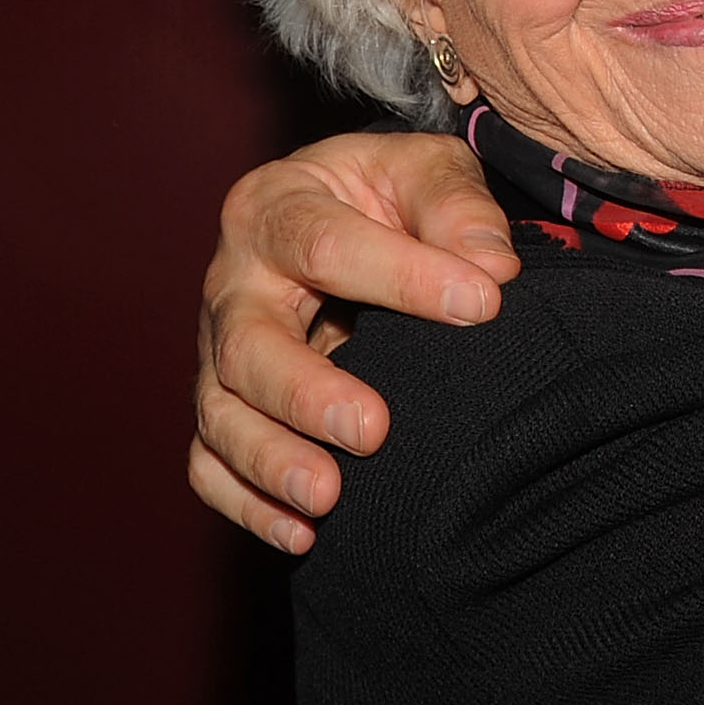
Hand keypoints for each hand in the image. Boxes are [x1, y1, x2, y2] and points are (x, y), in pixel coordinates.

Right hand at [190, 130, 518, 551]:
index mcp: (276, 207)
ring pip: (220, 414)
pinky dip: (246, 503)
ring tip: (328, 499)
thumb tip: (492, 268)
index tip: (482, 305)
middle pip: (246, 345)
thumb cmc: (392, 191)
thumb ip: (458, 208)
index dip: (403, 276)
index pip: (325, 246)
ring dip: (270, 462)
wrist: (353, 211)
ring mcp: (219, 350)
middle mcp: (233, 282)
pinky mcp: (224, 404)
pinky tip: (300, 535)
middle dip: (306, 394)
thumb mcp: (429, 169)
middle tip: (373, 431)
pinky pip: (211, 462)